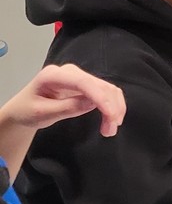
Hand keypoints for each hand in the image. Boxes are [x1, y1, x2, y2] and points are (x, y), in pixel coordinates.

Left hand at [2, 64, 125, 136]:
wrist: (24, 108)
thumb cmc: (27, 110)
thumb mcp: (42, 113)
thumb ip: (66, 108)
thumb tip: (92, 104)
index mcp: (54, 75)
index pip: (83, 82)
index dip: (100, 97)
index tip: (111, 115)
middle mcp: (70, 72)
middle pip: (100, 85)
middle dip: (111, 107)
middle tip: (110, 131)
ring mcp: (80, 77)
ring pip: (107, 89)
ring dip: (115, 108)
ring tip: (110, 129)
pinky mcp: (87, 85)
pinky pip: (106, 93)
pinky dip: (112, 106)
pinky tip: (111, 119)